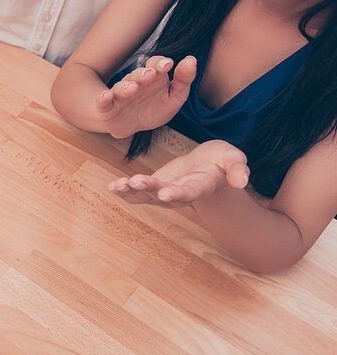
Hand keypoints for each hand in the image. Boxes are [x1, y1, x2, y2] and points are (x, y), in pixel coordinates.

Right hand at [96, 55, 197, 137]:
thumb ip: (184, 81)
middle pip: (138, 74)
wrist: (131, 126)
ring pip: (121, 87)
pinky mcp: (107, 107)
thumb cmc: (153, 109)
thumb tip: (191, 60)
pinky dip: (102, 98)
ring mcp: (120, 95)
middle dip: (143, 74)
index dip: (159, 63)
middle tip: (150, 74)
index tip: (167, 65)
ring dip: (126, 86)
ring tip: (133, 88)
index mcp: (152, 78)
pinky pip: (103, 101)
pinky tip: (106, 95)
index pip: (155, 64)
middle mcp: (135, 83)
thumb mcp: (174, 98)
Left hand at [109, 140, 249, 206]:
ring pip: (145, 195)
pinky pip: (136, 192)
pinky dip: (124, 190)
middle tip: (135, 182)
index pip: (188, 192)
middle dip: (148, 189)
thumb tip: (243, 181)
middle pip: (162, 194)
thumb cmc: (222, 161)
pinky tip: (112, 187)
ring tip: (118, 185)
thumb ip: (238, 169)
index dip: (177, 193)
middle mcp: (179, 194)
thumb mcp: (234, 159)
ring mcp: (164, 192)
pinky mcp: (153, 187)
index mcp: (199, 187)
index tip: (164, 193)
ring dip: (130, 191)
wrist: (209, 166)